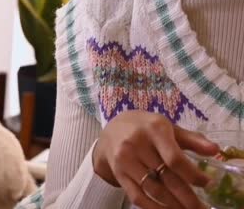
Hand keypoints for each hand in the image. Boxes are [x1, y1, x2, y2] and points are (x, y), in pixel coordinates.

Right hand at [93, 110, 218, 208]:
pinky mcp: (119, 173)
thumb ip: (192, 139)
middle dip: (186, 197)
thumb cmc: (145, 128)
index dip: (192, 175)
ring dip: (172, 205)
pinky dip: (153, 207)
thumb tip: (215, 150)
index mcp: (154, 129)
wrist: (111, 130)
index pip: (174, 158)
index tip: (207, 184)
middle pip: (165, 177)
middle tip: (201, 208)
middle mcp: (137, 144)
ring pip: (152, 189)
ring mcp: (125, 160)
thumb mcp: (167, 127)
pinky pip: (136, 195)